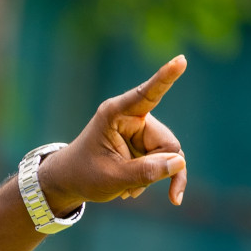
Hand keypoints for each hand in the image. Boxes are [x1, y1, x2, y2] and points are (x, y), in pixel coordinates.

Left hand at [38, 55, 188, 213]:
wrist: (69, 181)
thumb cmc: (83, 175)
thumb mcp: (111, 179)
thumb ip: (144, 172)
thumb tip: (179, 163)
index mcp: (116, 114)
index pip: (146, 95)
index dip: (165, 78)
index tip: (180, 60)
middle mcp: (133, 117)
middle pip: (168, 143)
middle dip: (158, 168)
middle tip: (133, 189)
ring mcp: (142, 130)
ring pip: (170, 154)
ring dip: (153, 176)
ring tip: (128, 189)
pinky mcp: (147, 143)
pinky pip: (166, 161)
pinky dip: (156, 177)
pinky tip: (141, 190)